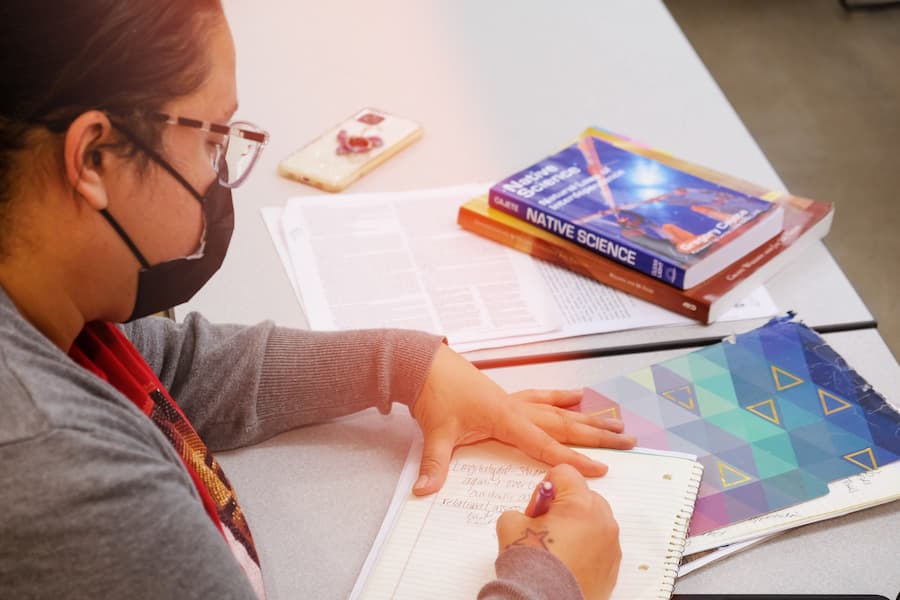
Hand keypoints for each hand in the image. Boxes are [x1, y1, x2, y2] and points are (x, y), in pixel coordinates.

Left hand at [410, 344, 635, 494]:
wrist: (424, 364)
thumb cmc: (434, 394)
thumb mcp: (435, 432)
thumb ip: (435, 464)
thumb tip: (424, 490)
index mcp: (505, 419)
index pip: (546, 446)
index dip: (573, 461)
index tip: (600, 469)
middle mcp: (517, 409)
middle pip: (564, 425)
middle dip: (597, 436)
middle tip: (628, 440)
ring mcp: (514, 400)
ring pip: (559, 411)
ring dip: (587, 417)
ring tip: (615, 421)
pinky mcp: (507, 396)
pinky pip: (542, 397)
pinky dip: (561, 397)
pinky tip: (578, 395)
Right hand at [495, 465, 620, 599]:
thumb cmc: (533, 566)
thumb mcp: (510, 525)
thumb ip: (520, 511)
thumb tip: (527, 518)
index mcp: (580, 504)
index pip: (564, 473)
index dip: (544, 489)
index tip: (538, 509)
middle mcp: (602, 520)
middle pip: (583, 496)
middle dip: (565, 507)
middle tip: (546, 529)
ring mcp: (611, 544)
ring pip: (594, 521)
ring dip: (578, 527)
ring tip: (558, 549)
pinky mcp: (613, 565)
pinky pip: (600, 545)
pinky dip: (587, 548)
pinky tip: (568, 563)